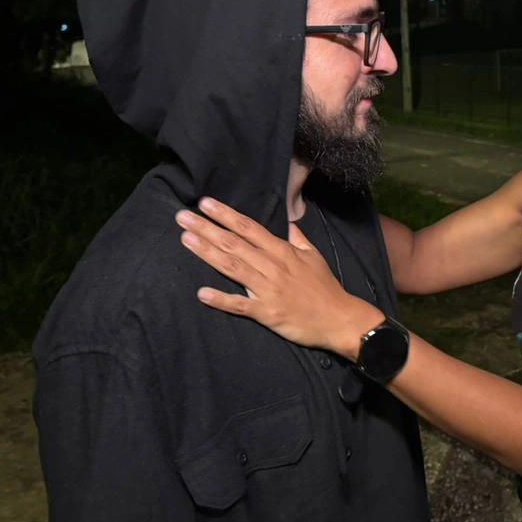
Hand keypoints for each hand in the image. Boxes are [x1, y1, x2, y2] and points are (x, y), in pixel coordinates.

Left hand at [175, 198, 383, 358]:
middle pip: (234, 243)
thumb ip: (297, 238)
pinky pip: (240, 305)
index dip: (226, 214)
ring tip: (185, 240)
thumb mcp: (313, 256)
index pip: (249, 227)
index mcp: (282, 251)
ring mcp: (268, 290)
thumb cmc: (325, 287)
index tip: (205, 203)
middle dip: (206, 228)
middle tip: (181, 216)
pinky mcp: (267, 313)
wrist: (339, 318)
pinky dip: (221, 299)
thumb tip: (287, 222)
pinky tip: (202, 292)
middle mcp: (272, 266)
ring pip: (233, 267)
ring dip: (207, 253)